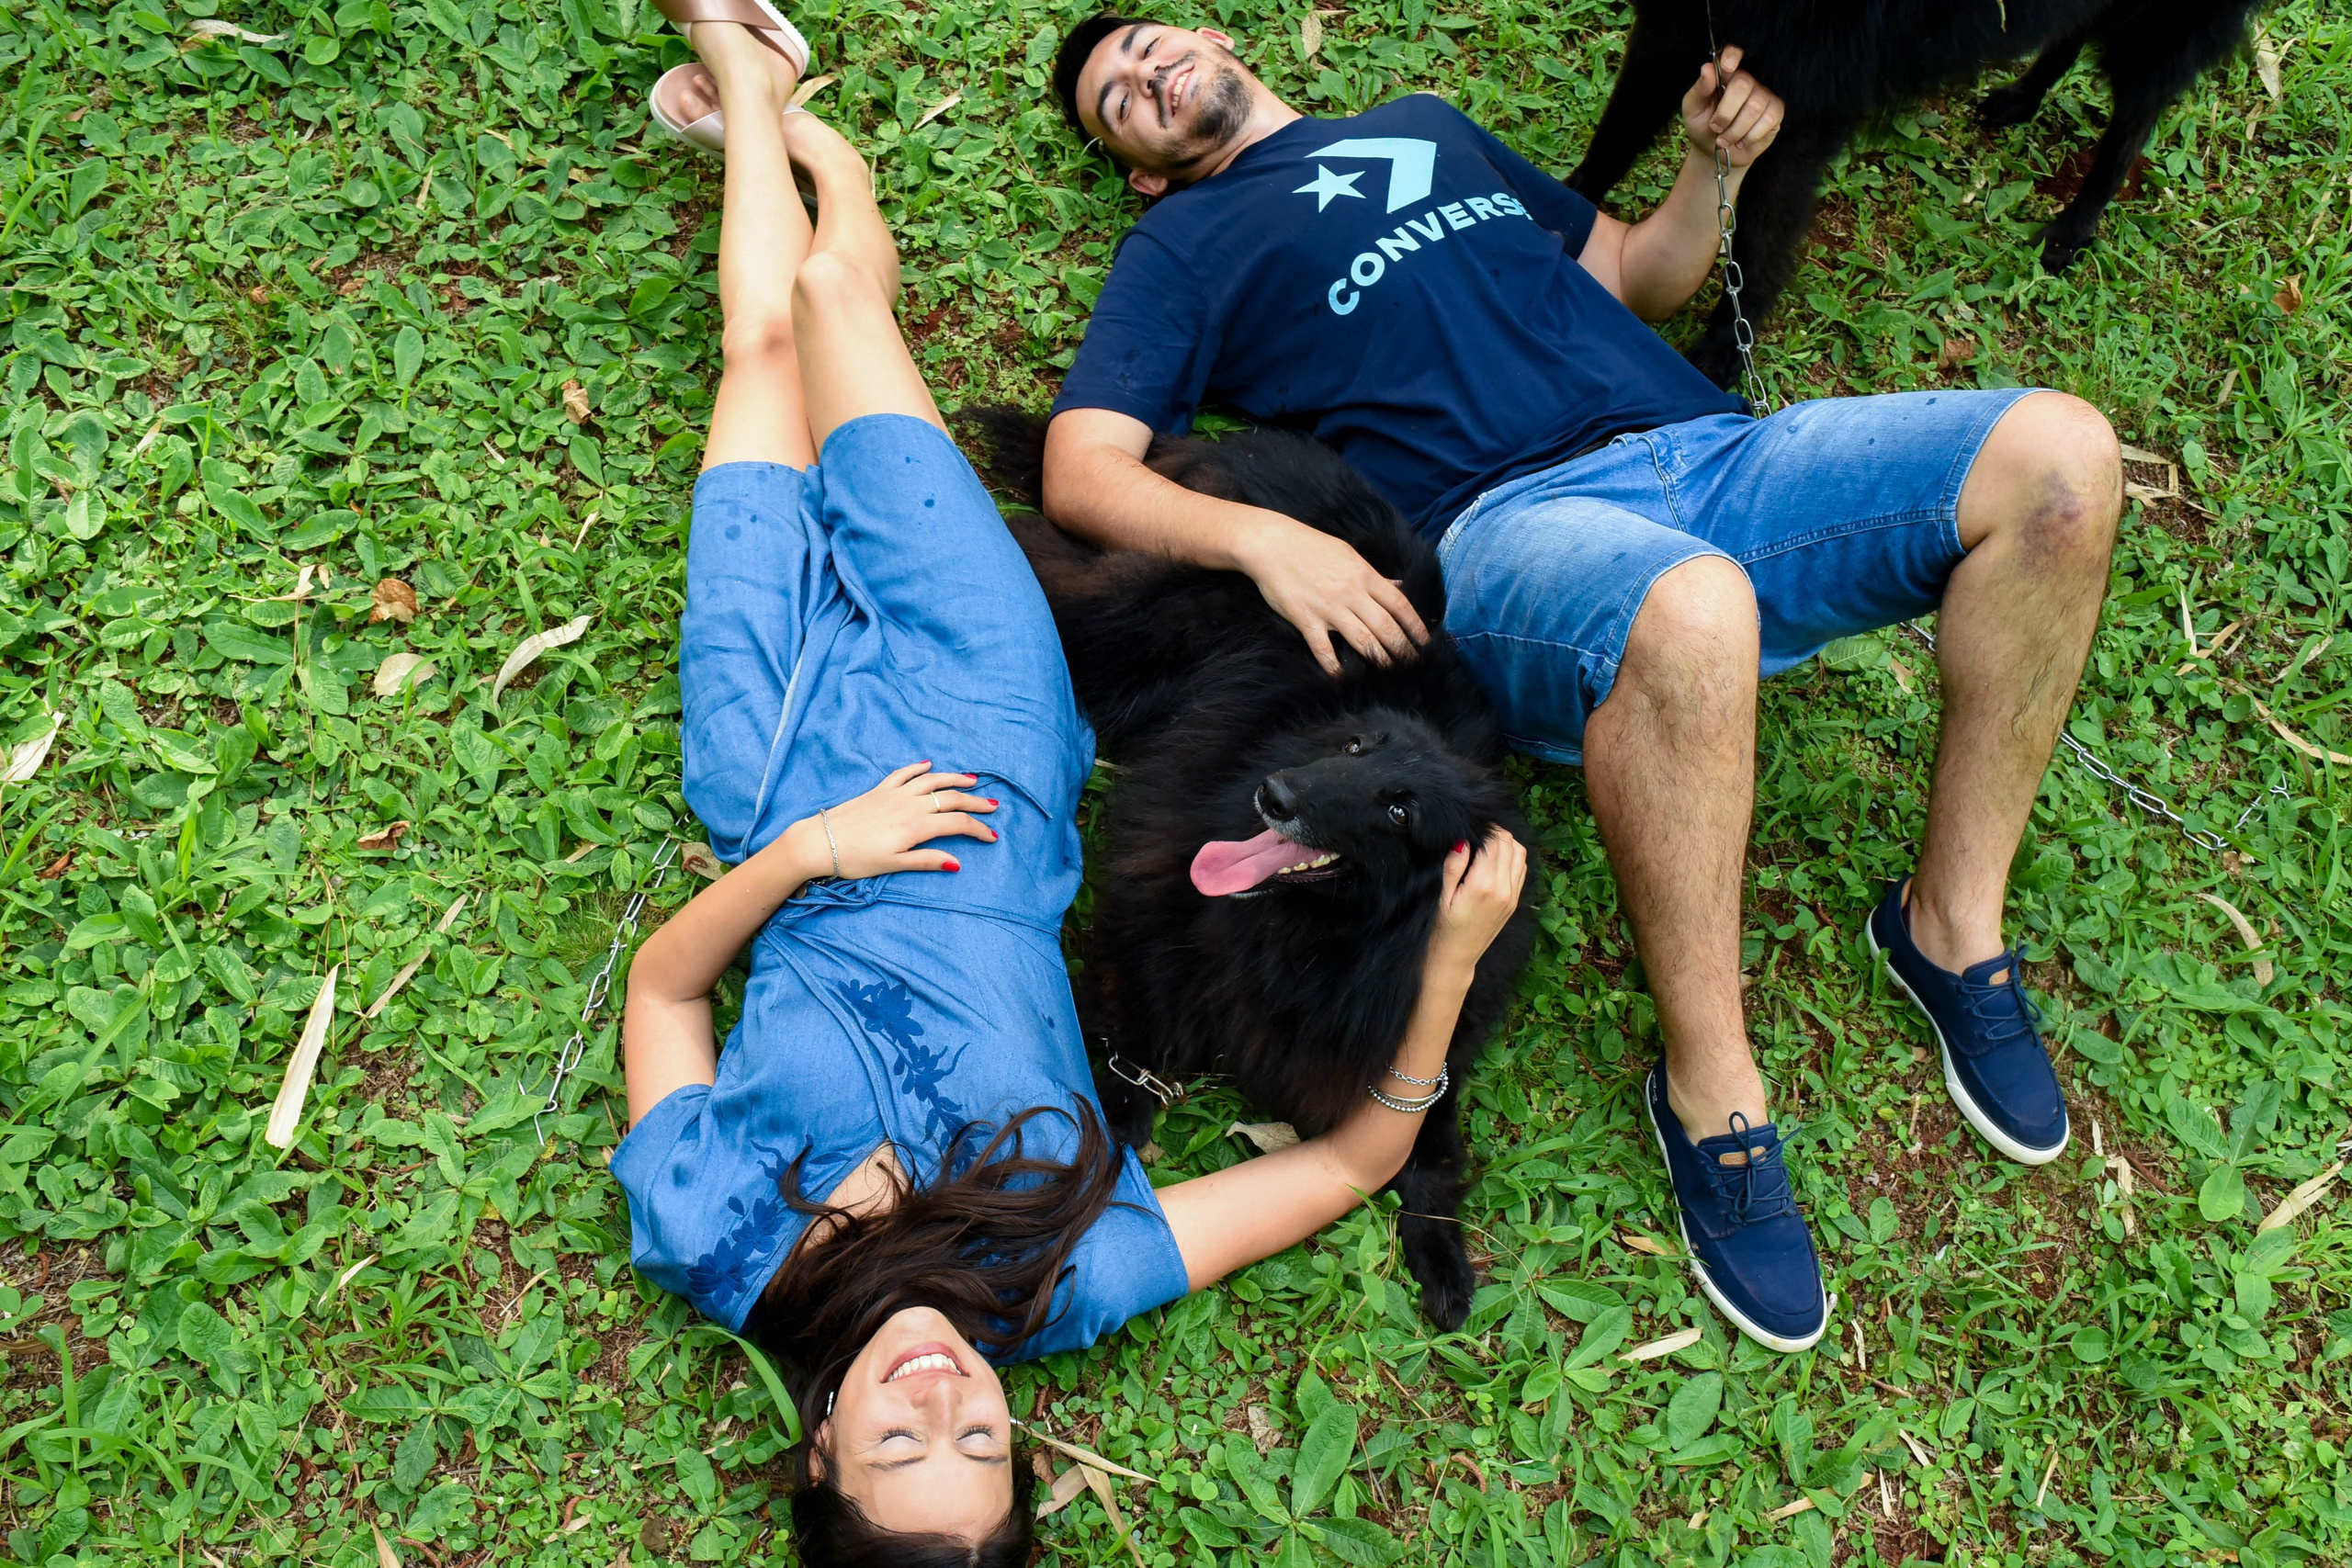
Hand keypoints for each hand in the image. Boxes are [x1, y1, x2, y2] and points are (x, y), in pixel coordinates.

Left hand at [788, 762, 998, 878]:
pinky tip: (928, 764)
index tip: (992, 836)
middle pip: (950, 799)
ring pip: (931, 781)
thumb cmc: (857, 859)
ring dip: (953, 779)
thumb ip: (927, 861)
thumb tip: (957, 862)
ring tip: (971, 780)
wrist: (821, 841)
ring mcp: (894, 794)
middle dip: (974, 802)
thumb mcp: (894, 864)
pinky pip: (903, 774)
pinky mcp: (879, 790)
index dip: (978, 829)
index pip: (957, 824)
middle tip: (993, 805)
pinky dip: (918, 768)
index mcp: (916, 826)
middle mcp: (910, 805)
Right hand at [1233, 510, 1429, 676]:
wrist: (1272, 544)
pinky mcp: (1306, 619)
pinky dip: (1333, 665)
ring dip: (1379, 659)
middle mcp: (1351, 593)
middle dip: (1402, 649)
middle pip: (1386, 626)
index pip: (1399, 604)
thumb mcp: (1348, 554)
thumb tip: (1398, 586)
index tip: (1424, 642)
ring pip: (1362, 639)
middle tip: (1413, 665)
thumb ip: (1374, 575)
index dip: (1415, 626)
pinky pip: (1323, 648)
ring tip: (1390, 673)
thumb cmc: (1311, 546)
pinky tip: (1342, 677)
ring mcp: (1329, 607)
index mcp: (1364, 575)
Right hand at [1427, 828, 1526, 976]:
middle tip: (1478, 833)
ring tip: (1488, 844)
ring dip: (1506, 843)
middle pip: (1509, 844)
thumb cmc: (1444, 927)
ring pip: (1519, 853)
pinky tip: (1497, 859)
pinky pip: (1521, 869)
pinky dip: (1513, 857)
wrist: (1457, 956)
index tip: (1472, 827)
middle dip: (1495, 833)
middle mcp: (1503, 888)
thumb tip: (1464, 840)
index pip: (1493, 842)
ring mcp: (1512, 895)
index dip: (1484, 829)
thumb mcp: (1443, 895)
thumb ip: (1454, 865)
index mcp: (1483, 885)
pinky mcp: (1514, 901)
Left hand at [1682, 45, 1783, 168]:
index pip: (1734, 52)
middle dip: (1726, 112)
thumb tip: (1706, 68)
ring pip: (1755, 106)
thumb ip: (1700, 90)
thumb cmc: (1703, 126)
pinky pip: (1768, 119)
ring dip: (1735, 130)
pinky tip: (1741, 141)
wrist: (1716, 153)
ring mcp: (1764, 95)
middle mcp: (1748, 80)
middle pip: (1743, 84)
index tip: (1727, 66)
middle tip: (1715, 127)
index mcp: (1726, 75)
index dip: (1733, 55)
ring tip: (1724, 140)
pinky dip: (1750, 136)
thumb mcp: (1693, 110)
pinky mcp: (1776, 112)